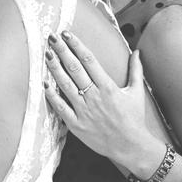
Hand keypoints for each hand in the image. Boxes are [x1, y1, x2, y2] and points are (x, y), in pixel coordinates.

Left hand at [44, 31, 152, 166]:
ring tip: (46, 54)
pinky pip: (61, 107)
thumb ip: (136, 70)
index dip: (77, 45)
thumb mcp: (137, 92)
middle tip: (51, 37)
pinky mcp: (76, 124)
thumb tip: (137, 51)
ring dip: (54, 68)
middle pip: (75, 68)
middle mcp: (94, 96)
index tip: (67, 34)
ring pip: (65, 85)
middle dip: (62, 51)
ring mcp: (84, 111)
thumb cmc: (134, 119)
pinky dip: (52, 95)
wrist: (131, 147)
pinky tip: (44, 83)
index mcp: (108, 87)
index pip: (89, 60)